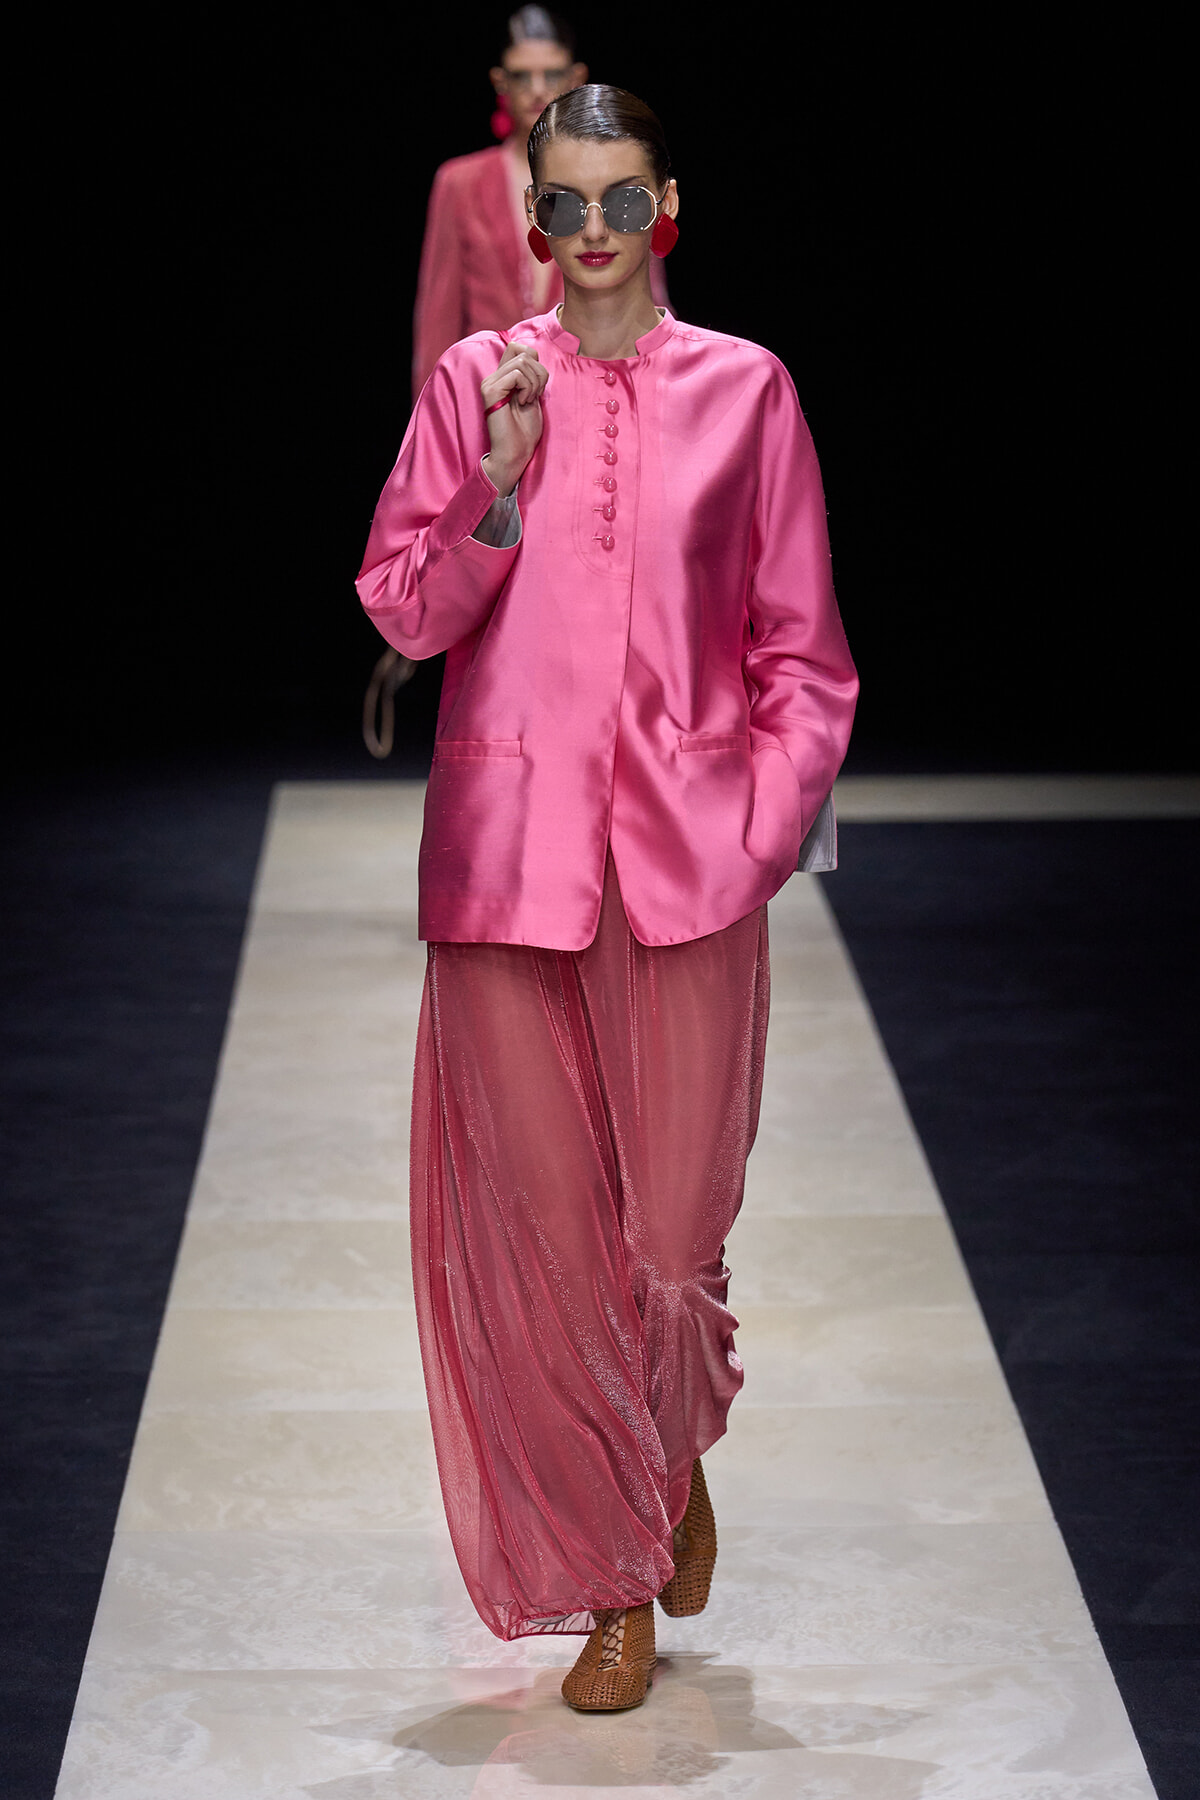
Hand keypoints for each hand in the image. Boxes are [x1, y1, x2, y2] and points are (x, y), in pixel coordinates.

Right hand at [481, 341, 546, 494]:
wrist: (515, 453)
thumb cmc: (524, 431)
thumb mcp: (533, 396)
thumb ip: (531, 377)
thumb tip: (535, 357)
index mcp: (502, 377)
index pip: (517, 346)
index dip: (535, 359)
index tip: (537, 384)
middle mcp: (493, 377)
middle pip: (523, 351)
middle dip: (539, 372)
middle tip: (535, 395)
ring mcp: (490, 383)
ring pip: (523, 361)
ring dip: (535, 383)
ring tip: (528, 401)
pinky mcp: (491, 390)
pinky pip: (517, 374)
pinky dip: (527, 388)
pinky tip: (523, 403)